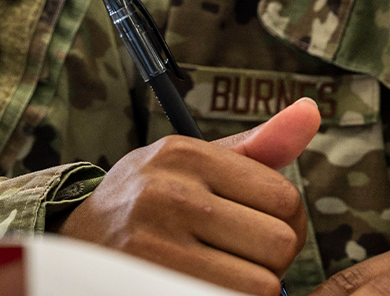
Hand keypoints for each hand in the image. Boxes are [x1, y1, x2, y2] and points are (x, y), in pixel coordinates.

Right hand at [57, 97, 322, 295]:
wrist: (78, 242)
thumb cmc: (148, 199)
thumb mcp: (192, 163)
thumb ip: (257, 147)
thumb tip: (312, 111)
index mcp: (185, 154)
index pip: (284, 198)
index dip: (282, 222)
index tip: (254, 228)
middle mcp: (169, 195)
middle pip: (279, 244)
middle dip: (270, 258)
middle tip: (238, 256)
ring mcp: (157, 247)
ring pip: (262, 285)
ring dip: (250, 288)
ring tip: (221, 273)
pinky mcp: (153, 287)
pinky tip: (205, 286)